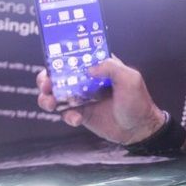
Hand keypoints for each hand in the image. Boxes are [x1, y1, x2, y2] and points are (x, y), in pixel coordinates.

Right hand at [36, 56, 165, 144]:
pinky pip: (66, 113)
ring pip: (56, 94)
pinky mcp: (81, 113)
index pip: (77, 56)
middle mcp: (88, 80)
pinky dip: (67, 116)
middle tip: (46, 84)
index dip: (61, 56)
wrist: (139, 129)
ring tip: (51, 102)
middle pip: (60, 75)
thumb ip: (111, 68)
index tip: (52, 60)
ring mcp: (83, 97)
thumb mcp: (130, 79)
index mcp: (101, 67)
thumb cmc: (138, 101)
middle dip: (47, 78)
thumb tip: (90, 67)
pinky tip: (76, 119)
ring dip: (48, 97)